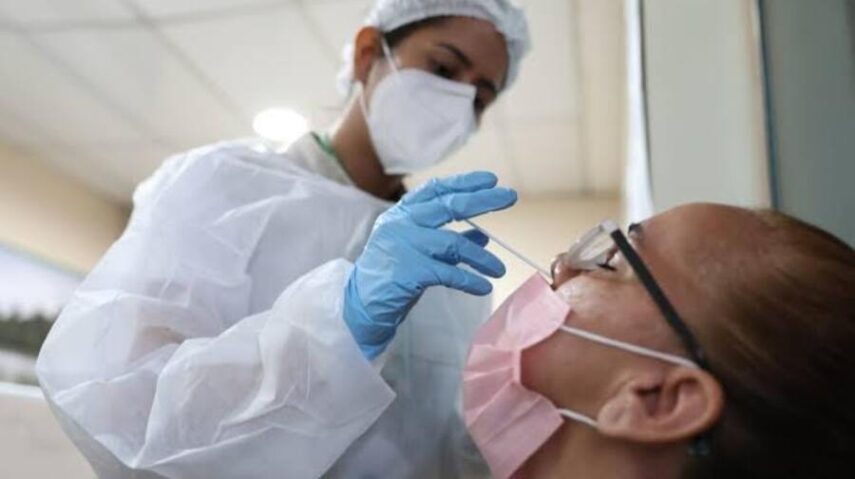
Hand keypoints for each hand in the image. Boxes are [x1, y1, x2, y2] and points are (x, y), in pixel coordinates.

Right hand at [343, 171, 516, 358]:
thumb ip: (447, 240)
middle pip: (448, 206)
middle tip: (510, 197)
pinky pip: (448, 273)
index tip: (491, 179)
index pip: (436, 189)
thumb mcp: (418, 249)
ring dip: (481, 257)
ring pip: (453, 244)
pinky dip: (469, 280)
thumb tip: (483, 235)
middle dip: (482, 200)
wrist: (360, 304)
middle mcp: (401, 223)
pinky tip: (484, 286)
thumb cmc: (392, 273)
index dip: (464, 182)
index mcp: (402, 213)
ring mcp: (403, 246)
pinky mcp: (407, 272)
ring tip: (499, 269)